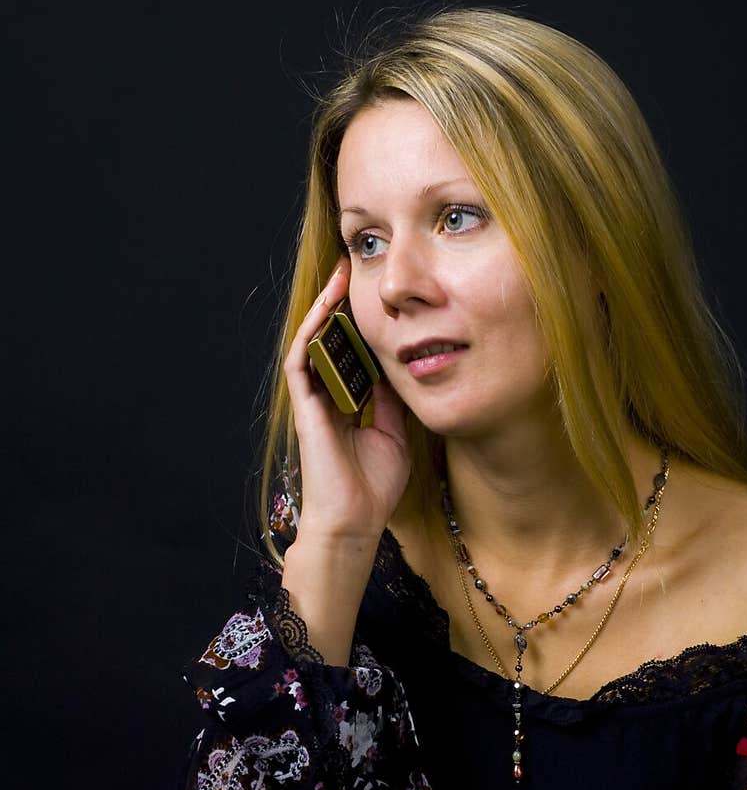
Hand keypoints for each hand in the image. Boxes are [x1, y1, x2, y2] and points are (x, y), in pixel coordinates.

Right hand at [284, 258, 411, 541]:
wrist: (354, 520)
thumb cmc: (373, 487)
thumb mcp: (394, 432)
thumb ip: (391, 399)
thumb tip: (400, 366)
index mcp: (347, 404)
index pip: (352, 353)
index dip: (361, 324)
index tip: (378, 296)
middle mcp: (326, 397)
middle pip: (331, 340)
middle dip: (341, 305)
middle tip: (356, 269)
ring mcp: (313, 400)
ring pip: (313, 342)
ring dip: (324, 307)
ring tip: (340, 275)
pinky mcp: (304, 406)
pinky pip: (303, 358)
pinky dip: (312, 330)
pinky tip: (326, 306)